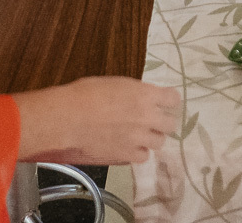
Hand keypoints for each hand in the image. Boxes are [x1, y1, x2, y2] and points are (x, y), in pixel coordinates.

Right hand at [15, 77, 180, 164]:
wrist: (68, 118)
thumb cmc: (85, 94)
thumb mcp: (115, 84)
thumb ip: (134, 93)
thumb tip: (139, 99)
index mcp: (146, 94)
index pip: (173, 98)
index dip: (168, 100)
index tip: (163, 102)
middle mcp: (148, 117)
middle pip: (170, 123)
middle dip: (161, 121)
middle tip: (150, 121)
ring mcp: (140, 138)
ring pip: (159, 142)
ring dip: (151, 138)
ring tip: (137, 135)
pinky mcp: (128, 155)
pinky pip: (143, 156)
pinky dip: (137, 152)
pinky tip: (127, 147)